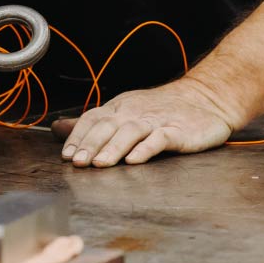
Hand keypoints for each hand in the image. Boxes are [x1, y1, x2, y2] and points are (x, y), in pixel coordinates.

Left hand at [53, 79, 235, 166]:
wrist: (207, 98)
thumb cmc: (162, 109)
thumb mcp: (124, 112)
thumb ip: (92, 123)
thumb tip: (57, 129)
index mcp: (120, 108)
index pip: (93, 119)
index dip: (78, 136)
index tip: (66, 155)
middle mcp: (135, 112)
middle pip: (108, 126)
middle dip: (90, 144)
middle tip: (77, 163)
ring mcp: (157, 121)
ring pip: (130, 132)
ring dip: (113, 148)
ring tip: (100, 164)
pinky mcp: (178, 131)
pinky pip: (160, 139)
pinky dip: (146, 149)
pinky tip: (134, 160)